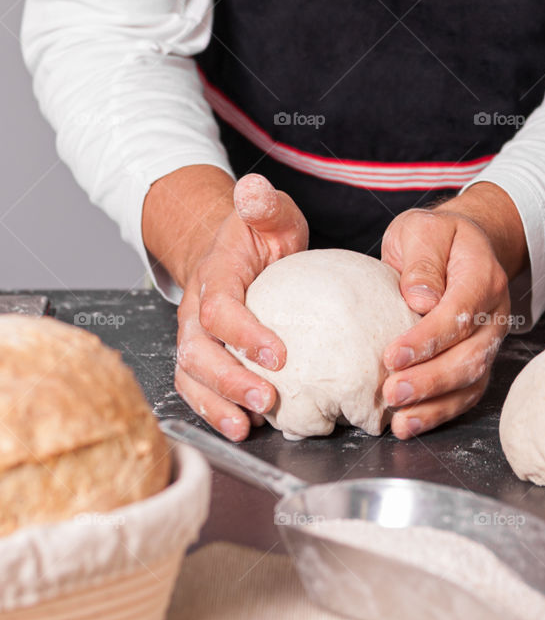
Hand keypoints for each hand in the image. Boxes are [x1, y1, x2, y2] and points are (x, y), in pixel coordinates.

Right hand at [171, 173, 307, 439]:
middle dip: (228, 380)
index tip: (278, 354)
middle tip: (265, 398)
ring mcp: (194, 337)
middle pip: (197, 351)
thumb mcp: (268, 213)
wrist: (227, 249)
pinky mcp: (201, 358)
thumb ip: (264, 205)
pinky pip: (198, 389)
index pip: (219, 307)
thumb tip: (254, 190)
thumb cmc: (256, 236)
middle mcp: (195, 310)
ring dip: (217, 404)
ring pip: (191, 376)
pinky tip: (244, 429)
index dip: (243, 332)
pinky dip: (215, 412)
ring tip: (248, 427)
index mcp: (215, 274)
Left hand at [380, 184, 526, 438]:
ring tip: (399, 420)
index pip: (460, 313)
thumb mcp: (422, 229)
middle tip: (392, 392)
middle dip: (430, 379)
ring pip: (471, 381)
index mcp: (483, 276)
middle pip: (470, 356)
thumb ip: (422, 259)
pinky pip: (465, 394)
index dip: (428, 339)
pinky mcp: (478, 361)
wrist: (462, 246)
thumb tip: (420, 298)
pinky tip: (408, 425)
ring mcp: (490, 341)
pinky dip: (439, 414)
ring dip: (434, 405)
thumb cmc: (436, 238)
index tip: (392, 355)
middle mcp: (495, 314)